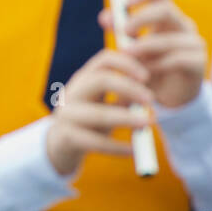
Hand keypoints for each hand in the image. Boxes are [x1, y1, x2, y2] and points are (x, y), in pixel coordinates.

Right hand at [44, 48, 154, 176]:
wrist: (61, 145)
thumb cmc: (91, 120)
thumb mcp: (107, 103)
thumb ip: (125, 96)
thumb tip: (150, 93)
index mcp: (84, 79)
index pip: (105, 60)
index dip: (127, 64)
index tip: (147, 76)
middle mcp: (73, 92)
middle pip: (100, 80)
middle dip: (129, 88)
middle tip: (151, 100)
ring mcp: (67, 114)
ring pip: (97, 114)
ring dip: (126, 118)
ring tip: (148, 124)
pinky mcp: (66, 136)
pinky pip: (94, 142)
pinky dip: (116, 147)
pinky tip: (132, 150)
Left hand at [104, 0, 205, 108]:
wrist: (164, 96)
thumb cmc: (146, 66)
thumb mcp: (129, 47)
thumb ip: (119, 30)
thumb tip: (104, 17)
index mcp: (166, 17)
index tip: (124, 4)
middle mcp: (183, 25)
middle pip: (166, 9)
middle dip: (141, 18)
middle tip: (123, 31)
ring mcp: (193, 43)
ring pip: (169, 38)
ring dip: (144, 47)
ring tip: (126, 56)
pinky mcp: (198, 62)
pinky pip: (177, 58)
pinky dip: (157, 65)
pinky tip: (144, 72)